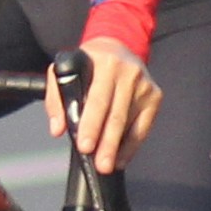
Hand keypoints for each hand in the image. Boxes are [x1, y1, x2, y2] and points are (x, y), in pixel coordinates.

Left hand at [64, 38, 162, 174]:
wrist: (118, 46)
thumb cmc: (88, 63)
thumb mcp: (64, 69)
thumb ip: (56, 98)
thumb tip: (58, 128)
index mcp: (105, 64)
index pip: (97, 99)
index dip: (91, 124)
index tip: (85, 145)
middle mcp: (128, 73)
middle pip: (117, 115)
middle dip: (107, 143)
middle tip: (100, 164)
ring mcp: (145, 85)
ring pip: (131, 123)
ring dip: (119, 147)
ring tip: (108, 164)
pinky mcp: (155, 96)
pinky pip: (143, 126)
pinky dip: (132, 144)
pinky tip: (121, 157)